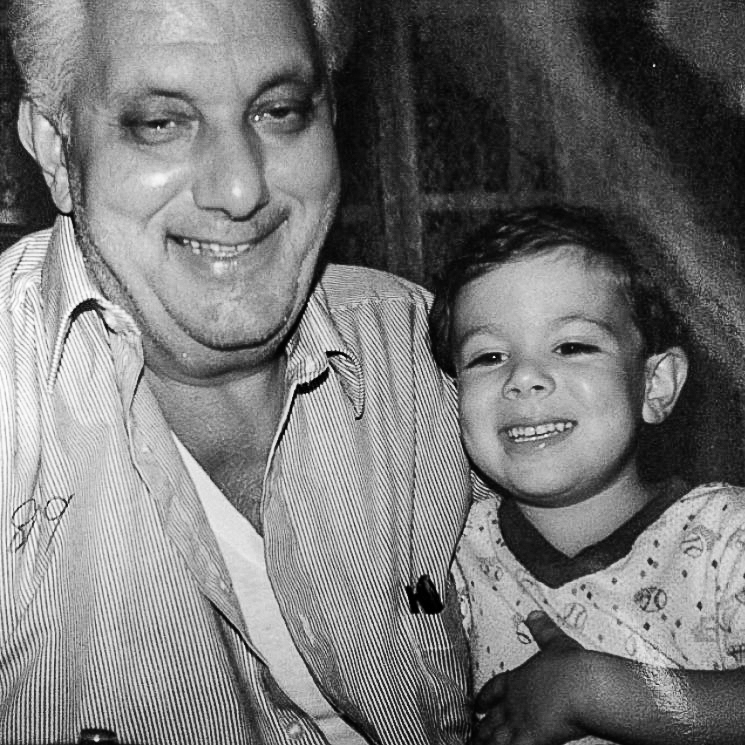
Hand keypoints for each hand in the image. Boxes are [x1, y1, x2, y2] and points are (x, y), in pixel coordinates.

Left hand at [471, 611, 590, 744]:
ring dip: (484, 741)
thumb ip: (543, 630)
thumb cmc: (572, 668)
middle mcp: (515, 702)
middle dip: (482, 727)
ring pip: (495, 736)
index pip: (495, 688)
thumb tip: (535, 616)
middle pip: (492, 718)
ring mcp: (520, 721)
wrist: (581, 686)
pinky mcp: (530, 738)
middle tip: (473, 733)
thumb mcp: (556, 642)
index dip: (485, 696)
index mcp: (519, 679)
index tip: (477, 703)